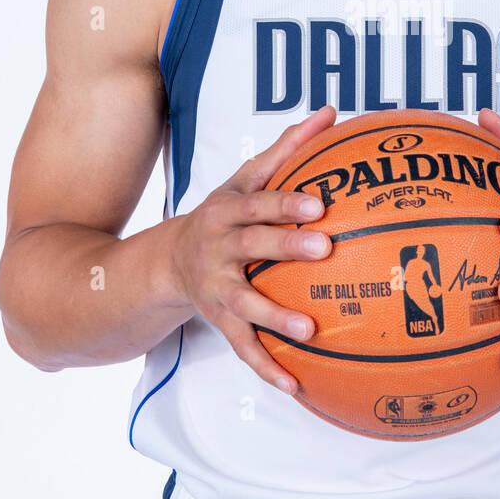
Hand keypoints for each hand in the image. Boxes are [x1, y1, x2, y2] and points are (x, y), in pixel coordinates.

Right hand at [169, 106, 335, 392]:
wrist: (168, 260)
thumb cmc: (226, 214)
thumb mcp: (247, 178)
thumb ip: (288, 148)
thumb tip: (331, 112)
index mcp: (228, 210)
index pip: (259, 201)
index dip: (286, 202)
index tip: (319, 202)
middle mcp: (219, 248)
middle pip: (252, 246)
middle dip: (286, 248)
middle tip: (324, 249)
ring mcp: (218, 288)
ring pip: (246, 304)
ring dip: (276, 317)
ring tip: (310, 329)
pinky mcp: (220, 321)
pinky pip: (243, 347)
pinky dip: (268, 368)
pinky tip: (297, 386)